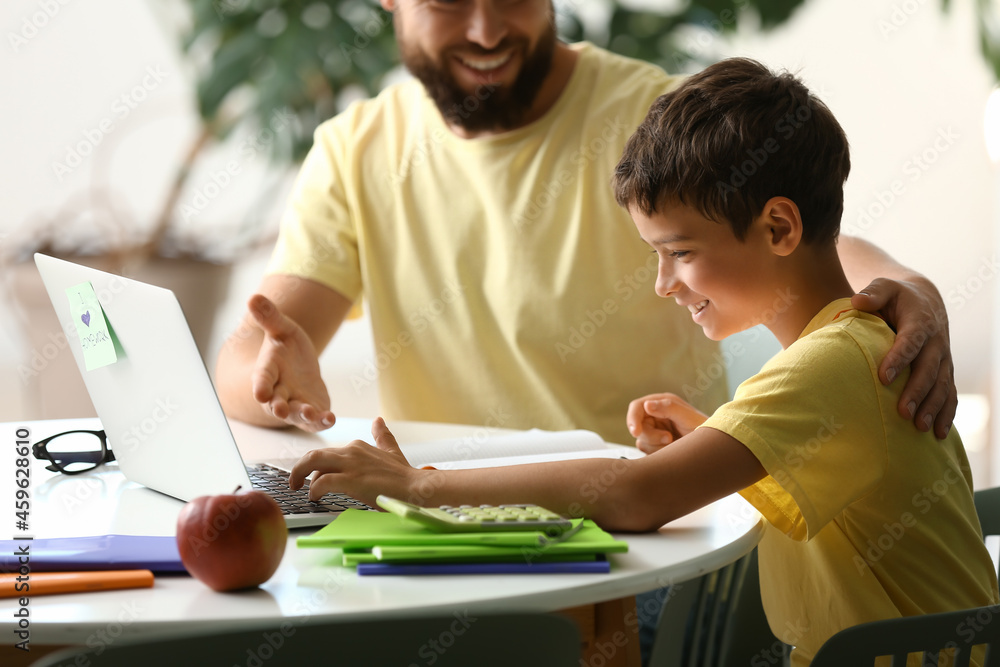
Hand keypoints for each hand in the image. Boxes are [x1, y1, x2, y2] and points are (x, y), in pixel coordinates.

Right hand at [248, 294, 336, 432]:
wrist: (300, 364)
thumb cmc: (287, 347)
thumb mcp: (282, 329)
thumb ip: (270, 317)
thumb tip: (253, 297)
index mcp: (269, 369)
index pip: (262, 378)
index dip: (260, 385)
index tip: (259, 393)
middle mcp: (279, 390)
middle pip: (275, 402)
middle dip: (278, 407)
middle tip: (279, 410)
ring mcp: (296, 403)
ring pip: (296, 413)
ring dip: (302, 415)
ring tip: (310, 413)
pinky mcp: (312, 410)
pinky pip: (316, 419)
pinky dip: (322, 420)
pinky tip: (331, 419)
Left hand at [289, 418, 415, 505]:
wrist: (416, 487)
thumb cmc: (404, 475)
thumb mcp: (391, 451)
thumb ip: (383, 436)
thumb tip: (378, 420)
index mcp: (358, 446)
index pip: (327, 454)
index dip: (316, 467)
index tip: (312, 478)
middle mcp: (352, 451)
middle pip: (314, 455)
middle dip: (300, 468)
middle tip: (295, 482)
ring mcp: (351, 465)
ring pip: (314, 462)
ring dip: (301, 476)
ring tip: (300, 489)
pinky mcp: (351, 480)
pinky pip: (323, 482)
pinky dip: (315, 490)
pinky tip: (315, 497)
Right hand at [626, 393, 707, 454]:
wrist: (713, 449)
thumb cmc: (704, 429)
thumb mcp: (688, 417)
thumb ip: (668, 408)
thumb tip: (647, 404)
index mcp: (662, 403)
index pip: (637, 407)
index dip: (632, 419)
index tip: (636, 432)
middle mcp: (655, 415)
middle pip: (637, 427)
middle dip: (651, 436)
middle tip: (669, 439)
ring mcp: (655, 430)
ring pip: (642, 441)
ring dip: (657, 446)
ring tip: (675, 444)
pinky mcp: (656, 445)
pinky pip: (647, 452)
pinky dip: (659, 453)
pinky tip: (672, 450)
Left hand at [851, 277, 955, 437]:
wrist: (924, 301)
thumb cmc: (896, 296)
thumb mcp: (884, 287)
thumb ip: (873, 293)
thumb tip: (857, 301)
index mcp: (920, 322)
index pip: (910, 342)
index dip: (898, 359)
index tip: (883, 377)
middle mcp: (936, 342)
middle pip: (928, 370)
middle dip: (916, 392)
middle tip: (902, 413)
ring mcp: (943, 358)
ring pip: (941, 386)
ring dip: (932, 408)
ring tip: (919, 428)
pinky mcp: (945, 371)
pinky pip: (949, 394)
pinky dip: (946, 413)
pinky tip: (937, 434)